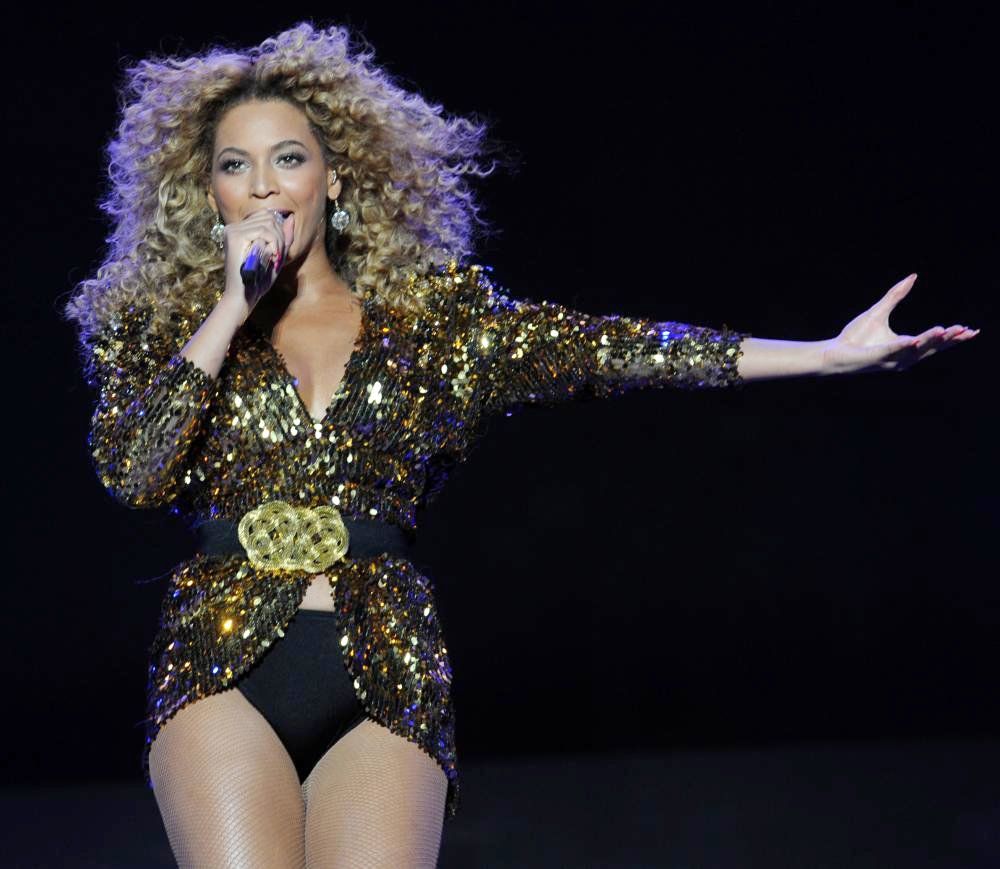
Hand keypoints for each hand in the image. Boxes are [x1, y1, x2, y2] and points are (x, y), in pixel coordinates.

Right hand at [218, 209, 295, 319]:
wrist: (243, 296)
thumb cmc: (258, 280)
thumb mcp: (275, 255)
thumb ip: (283, 237)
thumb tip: (290, 218)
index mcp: (239, 230)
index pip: (265, 216)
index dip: (279, 230)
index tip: (279, 251)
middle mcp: (233, 227)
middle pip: (268, 217)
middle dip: (280, 236)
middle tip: (278, 256)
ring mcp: (232, 231)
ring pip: (267, 223)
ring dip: (278, 242)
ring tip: (275, 258)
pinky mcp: (235, 237)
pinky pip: (263, 231)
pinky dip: (273, 244)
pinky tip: (271, 257)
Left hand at [820, 274, 979, 374]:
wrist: (833, 351)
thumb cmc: (854, 336)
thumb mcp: (879, 312)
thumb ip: (896, 295)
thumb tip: (913, 276)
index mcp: (905, 346)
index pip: (933, 342)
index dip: (951, 337)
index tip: (970, 330)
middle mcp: (902, 356)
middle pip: (931, 349)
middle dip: (949, 340)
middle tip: (966, 331)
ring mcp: (889, 359)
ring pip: (915, 351)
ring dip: (931, 341)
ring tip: (946, 331)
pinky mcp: (875, 358)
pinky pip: (892, 351)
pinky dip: (903, 347)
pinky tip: (914, 340)